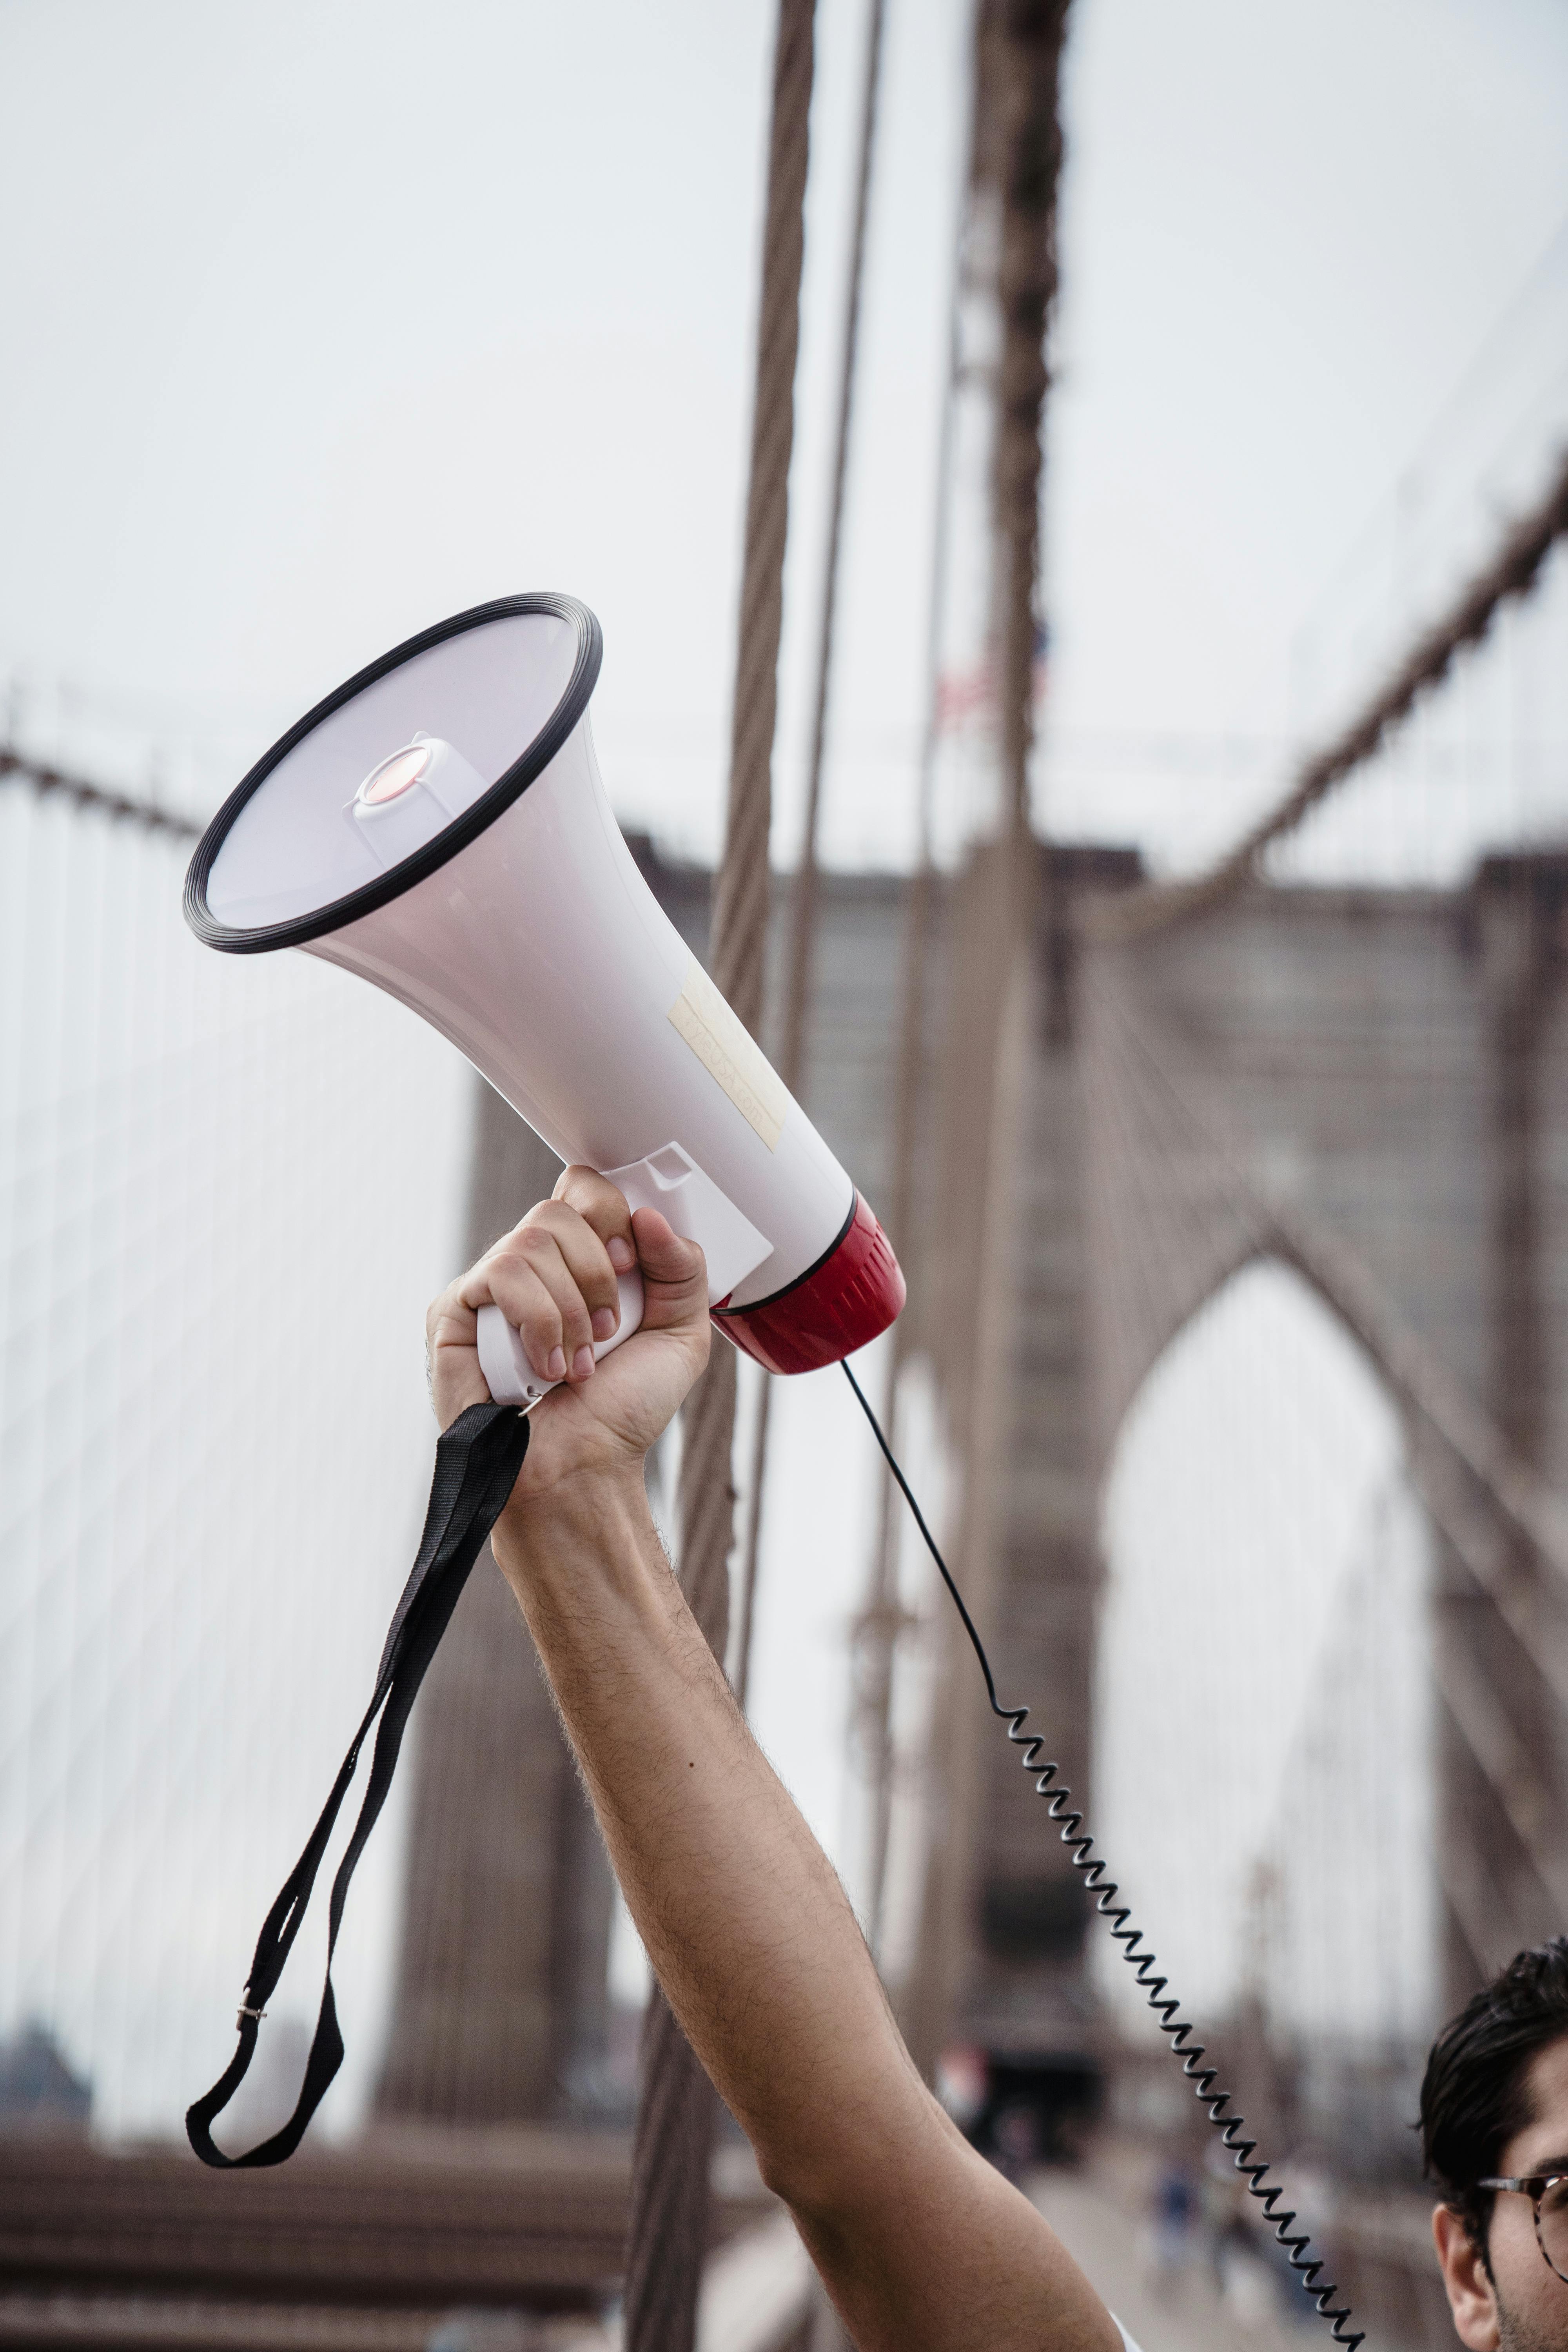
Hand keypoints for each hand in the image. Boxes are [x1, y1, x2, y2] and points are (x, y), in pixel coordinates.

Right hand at [425, 1165, 710, 1507]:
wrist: (580, 1468)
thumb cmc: (621, 1412)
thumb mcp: (681, 1336)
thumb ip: (683, 1269)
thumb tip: (649, 1216)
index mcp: (578, 1261)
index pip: (583, 1189)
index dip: (611, 1215)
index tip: (631, 1266)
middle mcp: (531, 1266)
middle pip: (560, 1208)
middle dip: (599, 1273)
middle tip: (607, 1330)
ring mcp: (490, 1286)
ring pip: (532, 1240)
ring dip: (571, 1311)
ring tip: (576, 1364)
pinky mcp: (455, 1310)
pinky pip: (501, 1274)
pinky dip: (539, 1322)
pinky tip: (545, 1367)